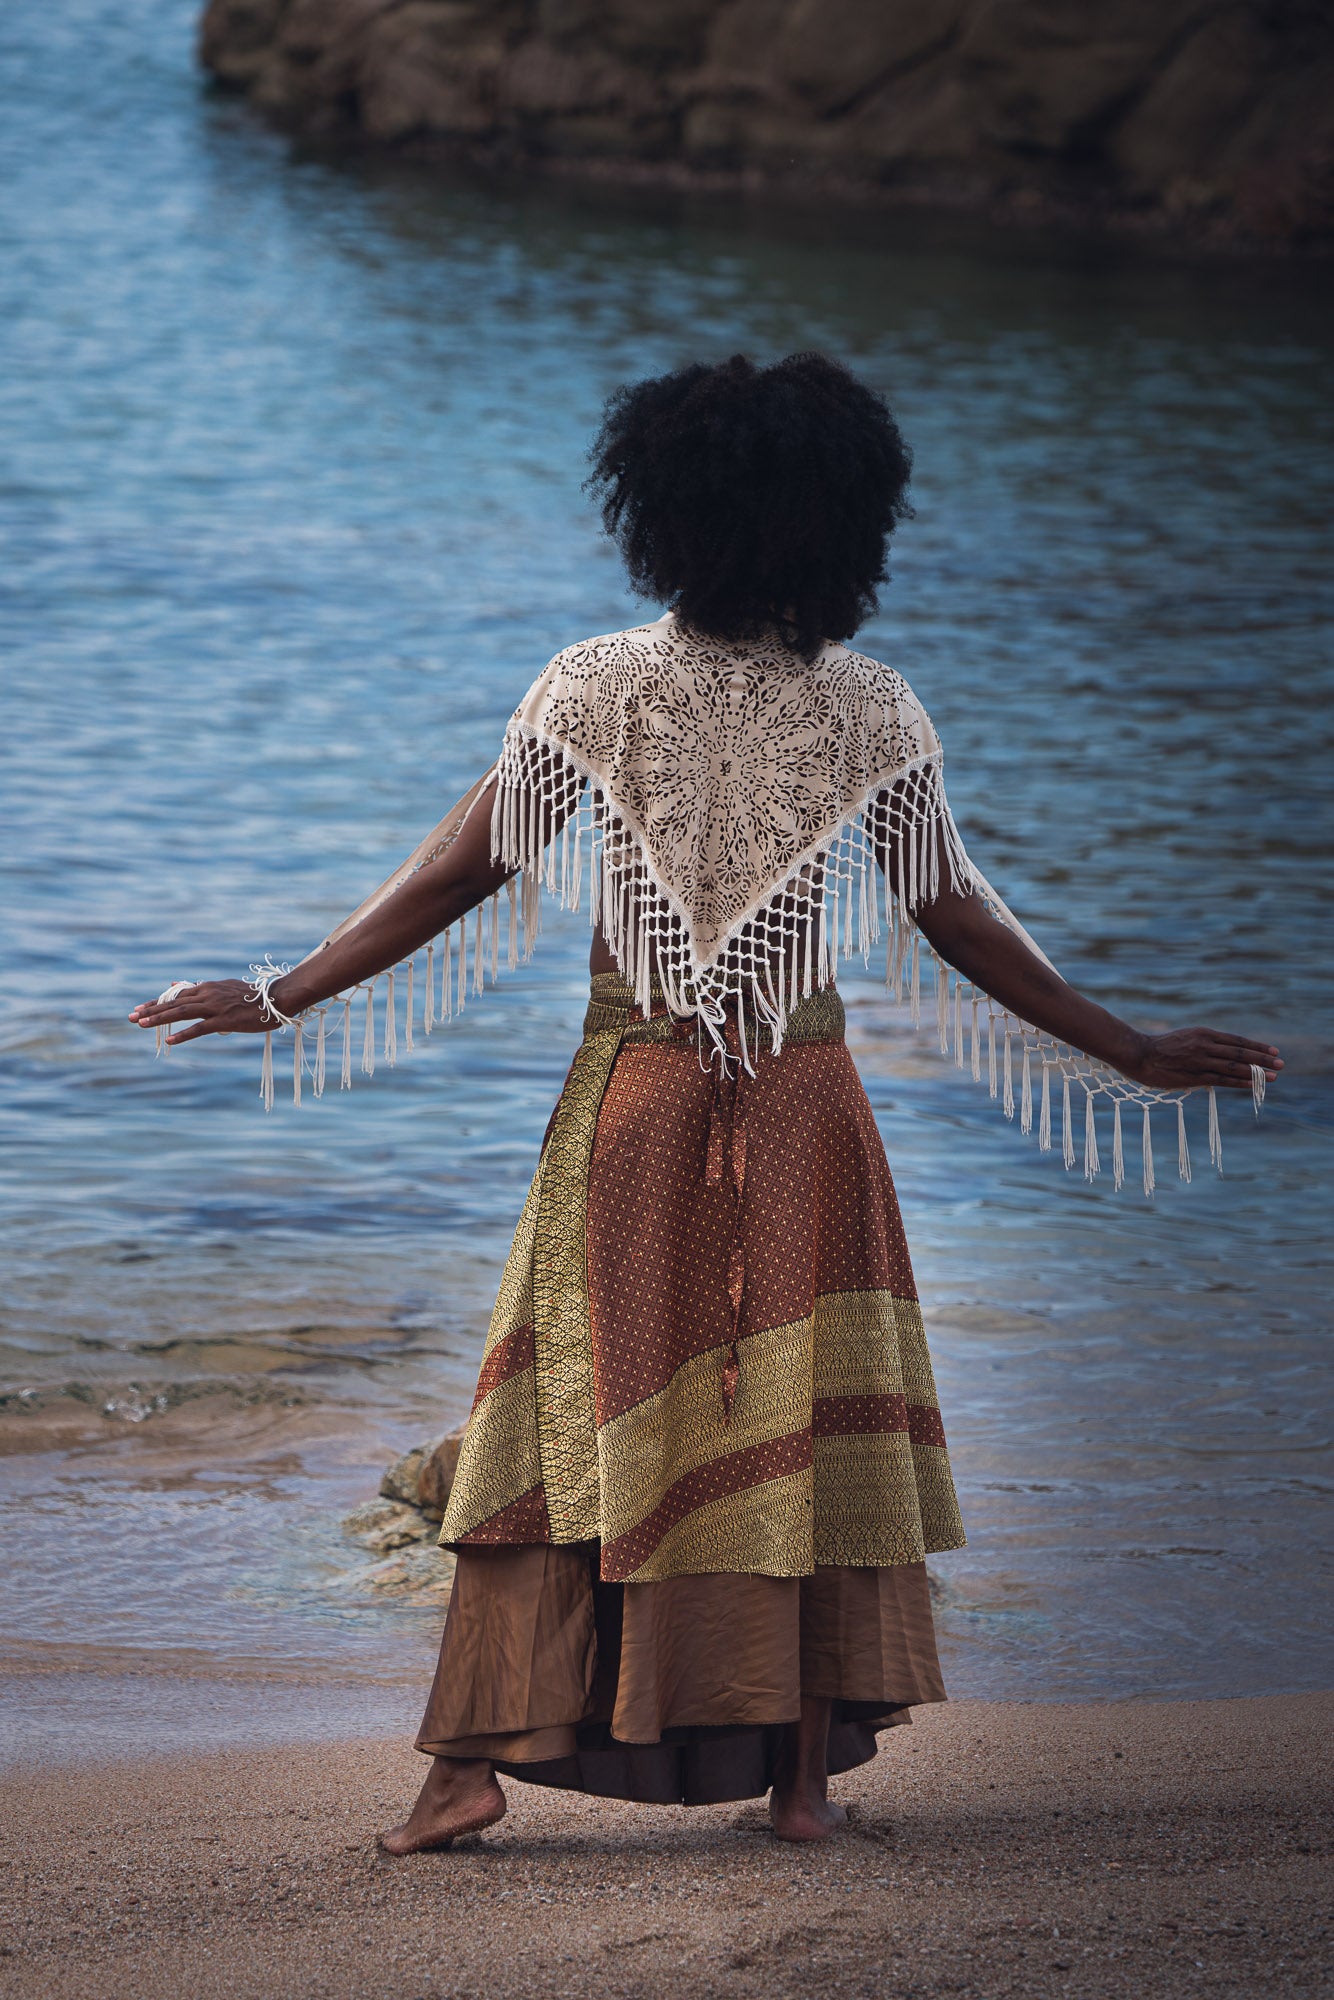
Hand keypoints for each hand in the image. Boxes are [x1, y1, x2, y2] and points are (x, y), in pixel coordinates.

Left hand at [128, 979, 281, 1045]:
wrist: (276, 999)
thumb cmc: (253, 996)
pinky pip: (199, 1028)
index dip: (156, 1002)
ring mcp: (215, 1007)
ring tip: (141, 1024)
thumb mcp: (223, 987)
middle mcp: (207, 994)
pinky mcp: (224, 1020)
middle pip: (173, 1002)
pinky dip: (183, 1034)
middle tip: (131, 1017)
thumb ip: (200, 987)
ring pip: (181, 1012)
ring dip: (159, 1019)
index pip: (175, 994)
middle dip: (150, 1010)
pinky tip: (170, 1041)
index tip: (139, 1008)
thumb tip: (177, 984)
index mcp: (207, 987)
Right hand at [1123, 1027, 1281, 1093]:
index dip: (1257, 1046)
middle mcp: (1205, 1045)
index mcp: (1204, 1033)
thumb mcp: (1185, 1038)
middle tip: (1281, 1063)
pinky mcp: (1194, 1076)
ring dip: (1257, 1072)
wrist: (1138, 1053)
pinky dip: (1240, 1082)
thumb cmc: (1159, 1047)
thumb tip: (1220, 1053)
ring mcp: (1201, 1061)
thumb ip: (1203, 1044)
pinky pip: (1222, 1079)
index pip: (1237, 1041)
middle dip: (1263, 1059)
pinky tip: (1252, 1085)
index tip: (1273, 1051)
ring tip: (1274, 1076)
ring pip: (1235, 1066)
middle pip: (1240, 1053)